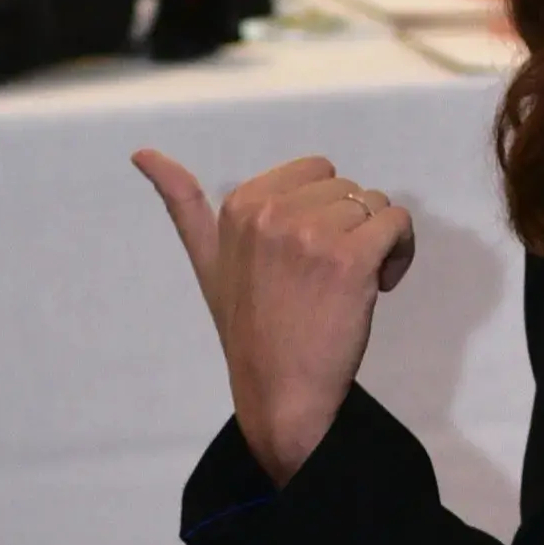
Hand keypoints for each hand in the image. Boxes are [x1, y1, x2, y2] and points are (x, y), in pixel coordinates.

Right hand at [133, 149, 416, 484]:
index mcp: (240, 205)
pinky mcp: (349, 259)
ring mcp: (310, 235)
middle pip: (348, 189)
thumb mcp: (207, 261)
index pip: (317, 172)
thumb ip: (182, 204)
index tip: (312, 252)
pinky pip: (397, 223)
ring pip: (376, 205)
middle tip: (331, 275)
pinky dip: (401, 251)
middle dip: (351, 226)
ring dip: (378, 242)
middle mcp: (272, 213)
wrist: (280, 393)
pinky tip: (380, 286)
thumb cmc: (250, 330)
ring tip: (351, 285)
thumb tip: (142, 151)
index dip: (324, 209)